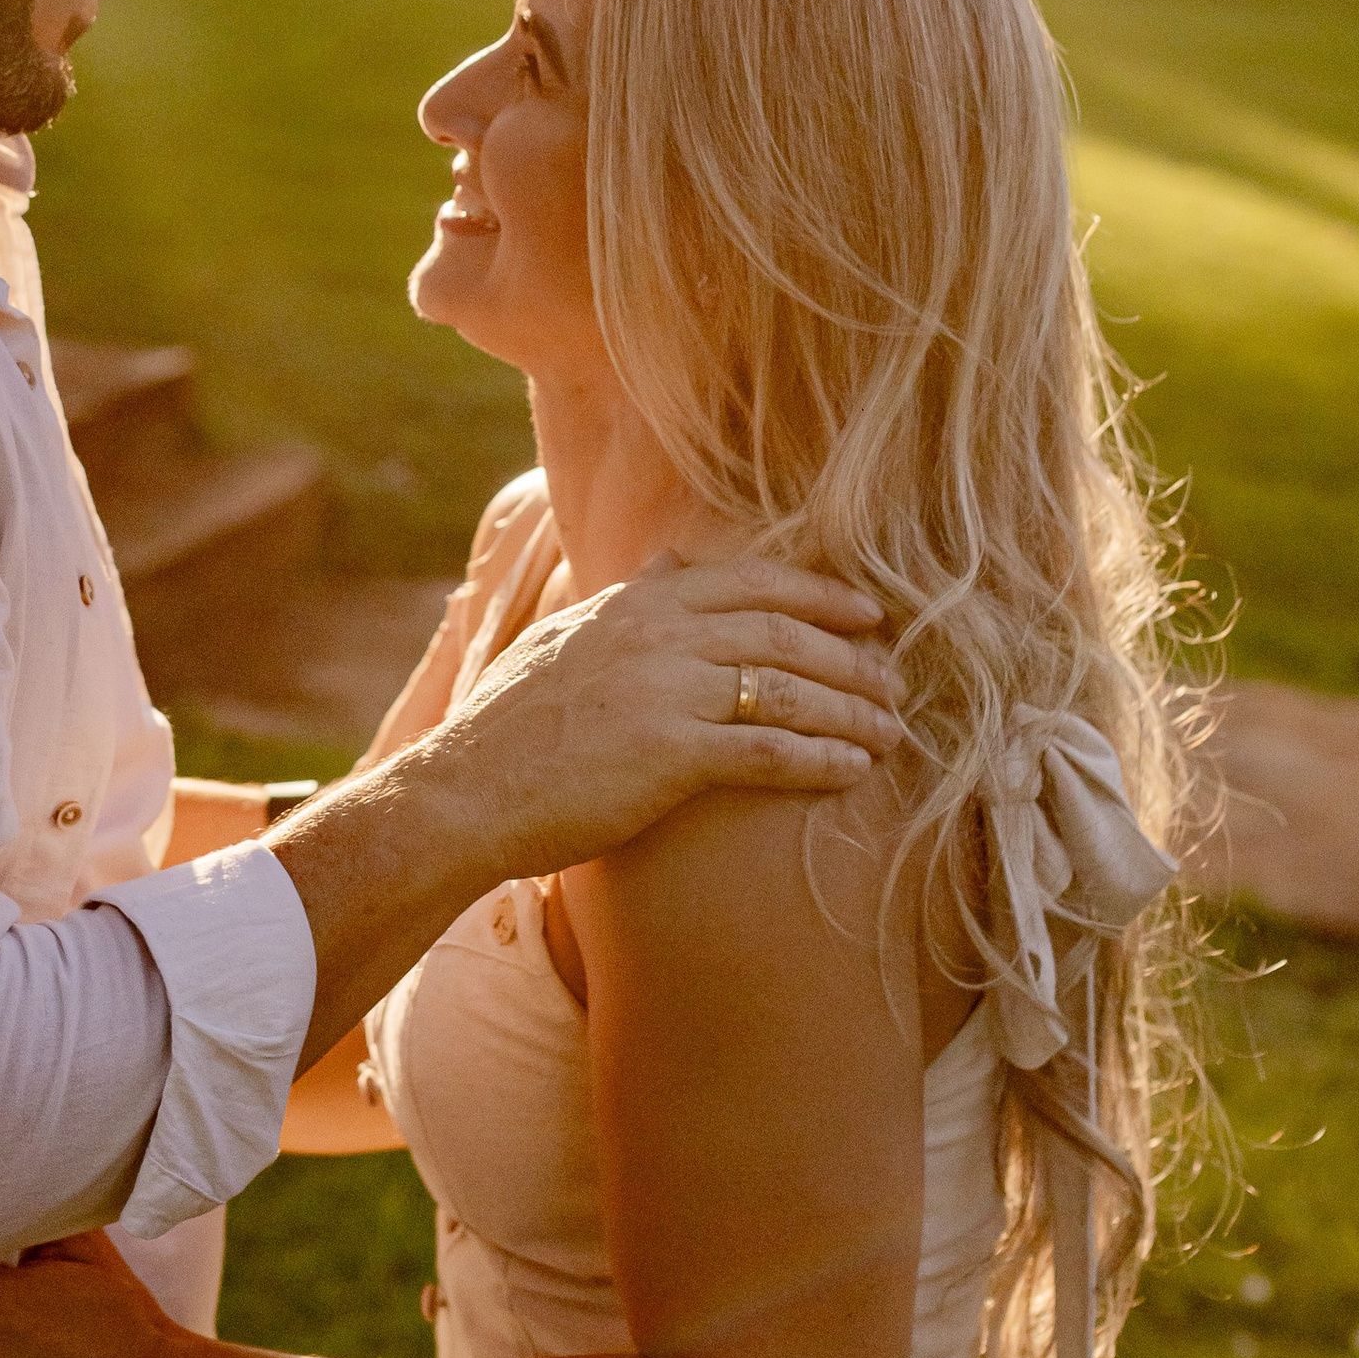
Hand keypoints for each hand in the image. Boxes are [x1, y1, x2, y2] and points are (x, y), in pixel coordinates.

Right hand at [425, 549, 902, 886]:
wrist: (463, 791)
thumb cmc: (506, 730)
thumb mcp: (561, 642)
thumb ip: (622, 606)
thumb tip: (665, 566)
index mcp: (632, 605)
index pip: (747, 580)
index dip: (816, 592)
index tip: (864, 612)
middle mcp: (656, 633)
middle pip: (781, 629)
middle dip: (850, 654)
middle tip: (895, 678)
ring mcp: (666, 689)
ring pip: (787, 686)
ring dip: (851, 710)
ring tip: (892, 732)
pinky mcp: (671, 752)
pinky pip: (769, 749)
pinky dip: (821, 758)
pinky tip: (853, 771)